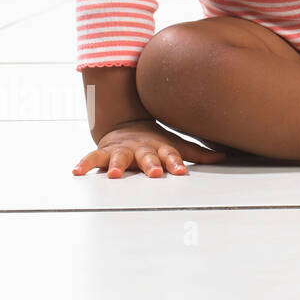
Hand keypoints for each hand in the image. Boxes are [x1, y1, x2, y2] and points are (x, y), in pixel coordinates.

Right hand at [73, 120, 225, 177]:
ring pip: (119, 158)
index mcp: (160, 147)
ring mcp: (122, 150)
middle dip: (151, 165)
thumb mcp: (175, 145)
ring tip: (115, 175)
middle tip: (154, 173)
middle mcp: (141, 149)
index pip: (170, 154)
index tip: (181, 172)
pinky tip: (76, 172)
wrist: (127, 124)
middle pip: (147, 157)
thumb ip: (197, 153)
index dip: (176, 162)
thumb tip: (223, 156)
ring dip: (117, 166)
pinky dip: (84, 164)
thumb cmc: (155, 141)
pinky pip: (92, 158)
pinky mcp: (104, 152)